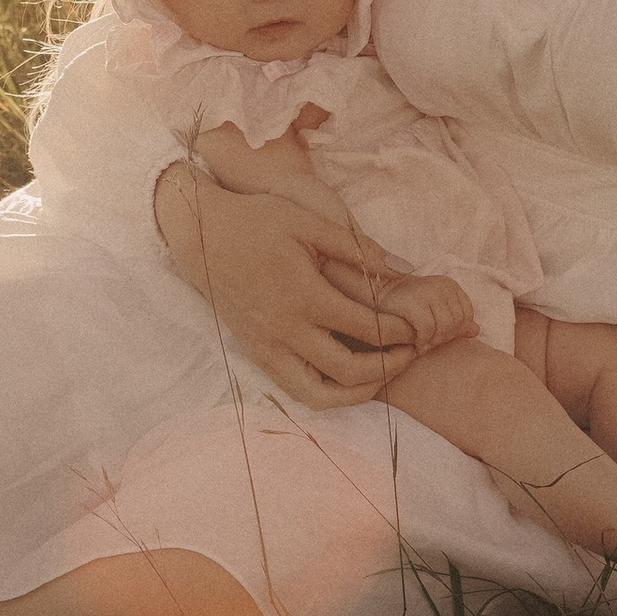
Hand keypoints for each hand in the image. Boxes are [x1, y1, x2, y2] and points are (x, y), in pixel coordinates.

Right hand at [153, 167, 421, 407]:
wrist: (201, 235)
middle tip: (409, 352)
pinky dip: (327, 394)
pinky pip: (297, 390)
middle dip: (389, 366)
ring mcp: (269, 347)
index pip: (366, 328)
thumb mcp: (305, 220)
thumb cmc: (256, 221)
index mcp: (305, 295)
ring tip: (382, 373)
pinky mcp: (257, 354)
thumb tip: (395, 266)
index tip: (415, 327)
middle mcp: (288, 330)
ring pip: (322, 394)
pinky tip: (345, 378)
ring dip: (360, 392)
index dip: (399, 332)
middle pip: (350, 370)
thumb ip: (351, 245)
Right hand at [369, 271, 477, 355]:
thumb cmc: (407, 306)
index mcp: (450, 285)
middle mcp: (441, 285)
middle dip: (443, 338)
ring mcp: (428, 292)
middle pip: (456, 323)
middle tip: (428, 343)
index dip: (455, 331)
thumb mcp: (435, 310)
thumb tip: (476, 331)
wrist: (377, 295)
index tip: (439, 336)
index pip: (466, 316)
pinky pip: (428, 330)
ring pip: (444, 328)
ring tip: (422, 344)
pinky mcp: (414, 302)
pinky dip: (422, 341)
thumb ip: (456, 320)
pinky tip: (415, 342)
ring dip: (432, 342)